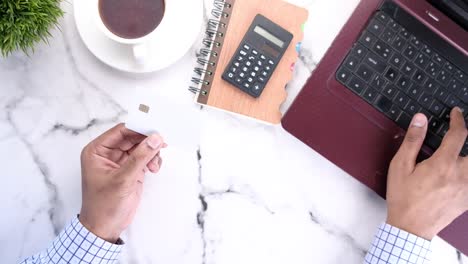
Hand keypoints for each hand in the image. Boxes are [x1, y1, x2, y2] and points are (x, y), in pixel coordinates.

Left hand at [79, 123, 165, 242]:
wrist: (105, 228)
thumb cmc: (104, 206)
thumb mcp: (123, 180)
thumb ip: (140, 157)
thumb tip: (155, 138)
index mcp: (97, 151)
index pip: (121, 131)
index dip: (138, 129)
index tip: (156, 129)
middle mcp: (107, 153)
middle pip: (132, 138)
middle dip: (147, 142)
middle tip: (162, 144)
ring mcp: (120, 161)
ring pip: (140, 147)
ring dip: (151, 153)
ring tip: (154, 165)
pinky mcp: (130, 170)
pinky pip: (144, 157)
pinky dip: (152, 160)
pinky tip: (154, 168)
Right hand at [386, 108, 467, 239]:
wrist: (411, 227)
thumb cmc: (403, 197)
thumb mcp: (400, 166)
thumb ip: (412, 141)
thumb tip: (420, 120)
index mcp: (442, 164)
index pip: (458, 134)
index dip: (458, 120)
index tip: (456, 113)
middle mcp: (460, 174)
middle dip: (467, 140)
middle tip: (458, 136)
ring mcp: (467, 188)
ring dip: (466, 158)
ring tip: (456, 157)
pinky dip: (467, 174)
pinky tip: (460, 174)